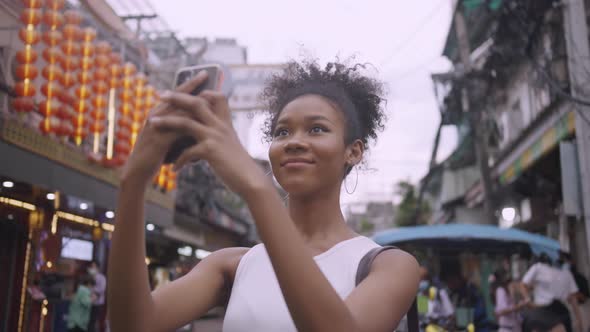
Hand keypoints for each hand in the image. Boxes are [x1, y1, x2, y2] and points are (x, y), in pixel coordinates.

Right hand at [120, 71, 209, 185]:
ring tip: (209, 96)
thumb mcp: (166, 136)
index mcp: (157, 113)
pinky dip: (191, 125)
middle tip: (206, 73)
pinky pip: (177, 130)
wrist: (138, 172)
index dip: (189, 83)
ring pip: (178, 111)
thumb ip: (178, 126)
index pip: (176, 95)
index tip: (204, 74)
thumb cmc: (155, 155)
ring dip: (195, 104)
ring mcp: (156, 127)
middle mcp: (155, 116)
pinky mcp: (158, 140)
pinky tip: (203, 122)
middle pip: (176, 97)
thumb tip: (197, 119)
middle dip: (192, 85)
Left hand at [149, 84, 268, 195]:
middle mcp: (220, 126)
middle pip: (196, 103)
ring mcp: (215, 137)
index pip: (215, 97)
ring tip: (152, 123)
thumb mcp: (230, 144)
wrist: (250, 180)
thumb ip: (220, 135)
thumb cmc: (239, 165)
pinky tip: (173, 168)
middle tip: (161, 94)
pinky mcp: (210, 151)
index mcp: (225, 123)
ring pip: (186, 122)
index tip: (185, 91)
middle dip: (177, 97)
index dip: (201, 92)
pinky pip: (188, 151)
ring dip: (167, 121)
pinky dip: (178, 160)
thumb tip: (208, 134)